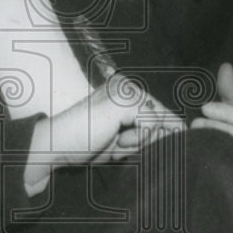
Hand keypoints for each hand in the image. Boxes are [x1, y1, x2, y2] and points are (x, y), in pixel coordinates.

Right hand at [31, 75, 180, 167]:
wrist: (52, 147)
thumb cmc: (83, 146)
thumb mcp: (121, 141)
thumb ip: (147, 135)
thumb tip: (181, 134)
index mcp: (123, 90)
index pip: (158, 114)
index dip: (153, 136)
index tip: (126, 144)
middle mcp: (126, 85)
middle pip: (162, 119)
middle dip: (145, 140)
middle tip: (112, 142)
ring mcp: (125, 90)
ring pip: (158, 124)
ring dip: (138, 142)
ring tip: (111, 140)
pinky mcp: (124, 100)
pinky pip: (151, 127)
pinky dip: (136, 140)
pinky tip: (113, 138)